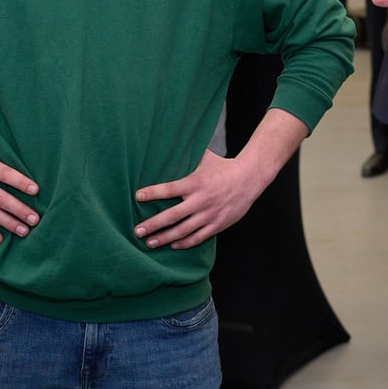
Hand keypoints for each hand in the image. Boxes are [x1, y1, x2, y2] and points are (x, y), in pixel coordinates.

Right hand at [0, 143, 40, 243]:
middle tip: (35, 220)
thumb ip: (0, 155)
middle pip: (1, 198)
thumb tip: (27, 156)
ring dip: (9, 224)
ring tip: (24, 231)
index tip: (36, 191)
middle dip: (20, 210)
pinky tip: (0, 238)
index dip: (21, 182)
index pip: (6, 174)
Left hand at [134, 152, 262, 249]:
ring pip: (183, 231)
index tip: (138, 196)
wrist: (250, 178)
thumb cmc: (224, 167)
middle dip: (153, 225)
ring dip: (165, 238)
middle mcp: (201, 200)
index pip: (169, 189)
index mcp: (195, 183)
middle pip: (172, 216)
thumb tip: (169, 143)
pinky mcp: (218, 224)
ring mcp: (210, 214)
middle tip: (137, 231)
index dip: (153, 193)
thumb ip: (187, 155)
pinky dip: (185, 243)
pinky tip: (173, 245)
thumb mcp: (205, 158)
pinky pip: (199, 237)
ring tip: (150, 243)